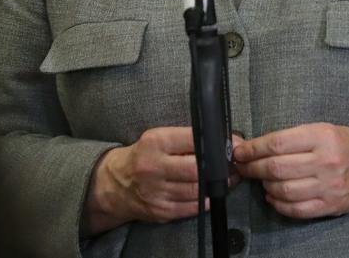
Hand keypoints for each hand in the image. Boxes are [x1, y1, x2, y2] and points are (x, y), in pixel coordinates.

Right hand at [83, 128, 239, 235]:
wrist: (115, 184)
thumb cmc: (143, 156)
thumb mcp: (158, 139)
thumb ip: (185, 139)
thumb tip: (221, 140)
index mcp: (154, 143)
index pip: (192, 139)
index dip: (216, 143)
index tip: (232, 144)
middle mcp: (154, 167)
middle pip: (196, 169)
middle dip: (219, 167)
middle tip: (233, 164)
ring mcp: (156, 191)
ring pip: (196, 190)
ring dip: (217, 185)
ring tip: (227, 178)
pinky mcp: (160, 210)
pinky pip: (191, 207)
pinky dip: (205, 200)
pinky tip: (210, 193)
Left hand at [233, 123, 348, 218]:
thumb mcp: (324, 129)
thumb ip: (292, 138)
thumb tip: (256, 145)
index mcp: (322, 136)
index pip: (277, 143)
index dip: (252, 149)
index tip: (240, 151)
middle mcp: (325, 162)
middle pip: (276, 168)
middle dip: (252, 167)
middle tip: (242, 166)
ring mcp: (328, 187)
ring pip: (283, 190)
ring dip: (264, 185)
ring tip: (261, 179)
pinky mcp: (329, 206)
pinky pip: (296, 209)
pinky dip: (278, 204)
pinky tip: (273, 195)